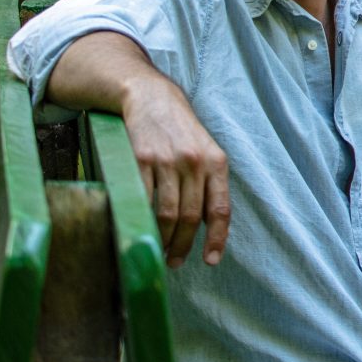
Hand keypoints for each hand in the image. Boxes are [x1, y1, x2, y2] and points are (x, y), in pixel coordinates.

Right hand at [120, 72, 230, 267]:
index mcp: (216, 163)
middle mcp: (194, 162)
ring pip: (167, 213)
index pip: (220, 208)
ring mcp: (167, 161)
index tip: (211, 261)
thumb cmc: (181, 131)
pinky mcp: (141, 160)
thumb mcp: (206, 152)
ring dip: (164, 240)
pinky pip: (142, 200)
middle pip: (191, 217)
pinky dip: (142, 221)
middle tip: (175, 262)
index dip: (217, 238)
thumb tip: (211, 224)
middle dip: (184, 246)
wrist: (151, 98)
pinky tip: (141, 232)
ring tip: (160, 253)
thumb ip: (209, 184)